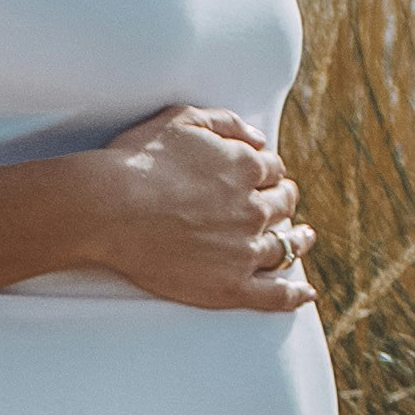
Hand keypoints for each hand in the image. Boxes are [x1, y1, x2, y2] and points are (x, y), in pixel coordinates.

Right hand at [86, 106, 314, 311]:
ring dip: (297, 239)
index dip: (267, 171)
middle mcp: (254, 208)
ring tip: (302, 238)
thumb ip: (227, 123)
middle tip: (280, 204)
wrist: (109, 208)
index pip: (272, 169)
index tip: (261, 176)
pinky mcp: (230, 286)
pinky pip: (275, 295)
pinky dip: (294, 295)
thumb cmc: (138, 160)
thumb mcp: (182, 119)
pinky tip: (306, 295)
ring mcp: (244, 250)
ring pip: (285, 246)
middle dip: (282, 200)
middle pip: (282, 204)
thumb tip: (259, 138)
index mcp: (246, 167)